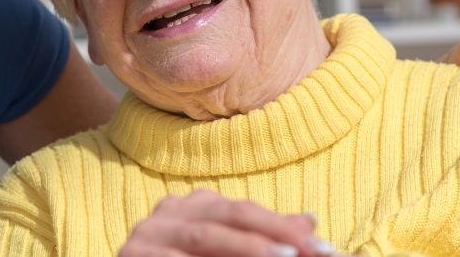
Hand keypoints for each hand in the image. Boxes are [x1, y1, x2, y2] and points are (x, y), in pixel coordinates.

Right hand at [119, 190, 335, 256]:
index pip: (245, 210)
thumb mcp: (228, 255)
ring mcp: (146, 235)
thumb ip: (265, 239)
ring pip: (203, 238)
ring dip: (246, 250)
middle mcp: (168, 213)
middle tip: (309, 254)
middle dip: (272, 236)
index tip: (327, 252)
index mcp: (192, 207)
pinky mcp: (132, 256)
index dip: (285, 228)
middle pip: (228, 218)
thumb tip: (309, 220)